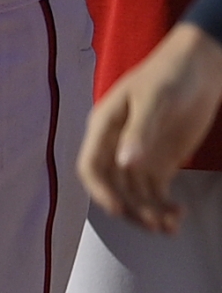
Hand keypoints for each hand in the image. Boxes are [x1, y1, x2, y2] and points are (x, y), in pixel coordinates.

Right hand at [81, 22, 221, 231]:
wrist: (200, 67)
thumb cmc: (169, 75)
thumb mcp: (154, 99)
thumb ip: (139, 131)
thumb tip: (124, 164)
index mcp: (104, 126)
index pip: (91, 166)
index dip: (100, 191)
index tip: (118, 210)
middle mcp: (117, 145)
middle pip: (113, 187)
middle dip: (131, 208)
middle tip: (155, 223)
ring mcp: (139, 155)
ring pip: (135, 194)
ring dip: (149, 213)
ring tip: (171, 225)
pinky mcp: (161, 162)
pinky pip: (156, 192)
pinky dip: (163, 207)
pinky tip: (177, 215)